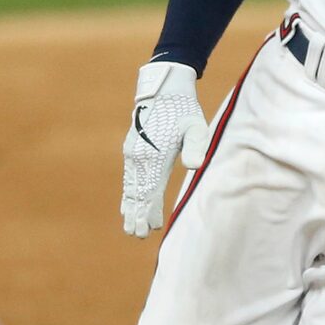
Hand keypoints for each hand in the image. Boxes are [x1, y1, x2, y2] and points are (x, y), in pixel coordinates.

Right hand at [119, 61, 207, 236]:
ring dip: (131, 207)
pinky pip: (128, 177)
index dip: (150, 210)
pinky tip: (127, 205)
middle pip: (137, 192)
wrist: (164, 88)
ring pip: (130, 186)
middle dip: (137, 214)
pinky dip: (128, 193)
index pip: (151, 190)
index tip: (151, 228)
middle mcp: (139, 156)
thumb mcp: (196, 126)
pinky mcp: (131, 148)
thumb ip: (197, 147)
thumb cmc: (184, 109)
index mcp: (155, 155)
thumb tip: (195, 167)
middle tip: (138, 235)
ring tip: (130, 227)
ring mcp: (133, 152)